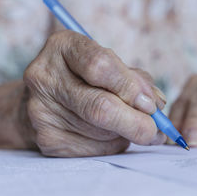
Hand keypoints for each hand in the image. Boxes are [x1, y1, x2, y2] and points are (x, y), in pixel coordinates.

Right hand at [23, 30, 166, 156]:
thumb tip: (156, 105)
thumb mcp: (110, 64)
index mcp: (63, 46)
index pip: (99, 66)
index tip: (151, 104)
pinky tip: (111, 135)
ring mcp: (40, 110)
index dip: (130, 88)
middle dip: (135, 122)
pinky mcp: (45, 138)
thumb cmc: (87, 76)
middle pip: (99, 106)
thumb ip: (135, 79)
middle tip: (155, 130)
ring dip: (125, 134)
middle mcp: (45, 76)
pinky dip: (112, 145)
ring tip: (131, 127)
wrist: (47, 97)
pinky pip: (91, 149)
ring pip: (99, 132)